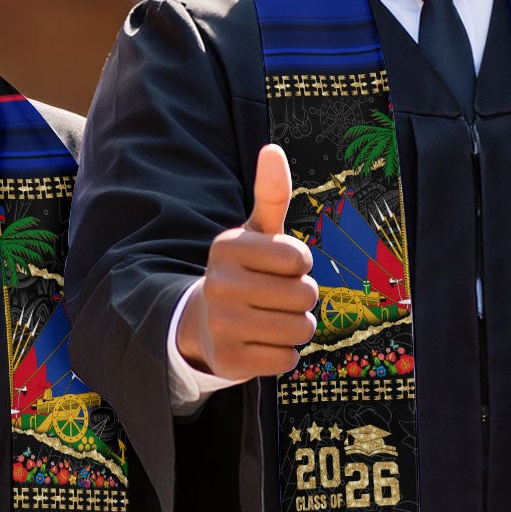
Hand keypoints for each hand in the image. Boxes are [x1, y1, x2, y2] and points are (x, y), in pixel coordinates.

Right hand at [177, 143, 319, 381]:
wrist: (204, 322)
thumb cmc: (245, 270)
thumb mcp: (257, 232)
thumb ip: (271, 193)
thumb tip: (273, 149)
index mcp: (227, 247)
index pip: (300, 259)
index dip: (301, 265)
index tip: (280, 266)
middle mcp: (218, 284)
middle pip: (306, 295)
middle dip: (302, 298)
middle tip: (276, 297)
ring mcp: (220, 326)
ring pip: (301, 329)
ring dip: (297, 326)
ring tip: (272, 318)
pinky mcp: (228, 362)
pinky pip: (287, 359)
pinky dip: (283, 353)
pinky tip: (260, 342)